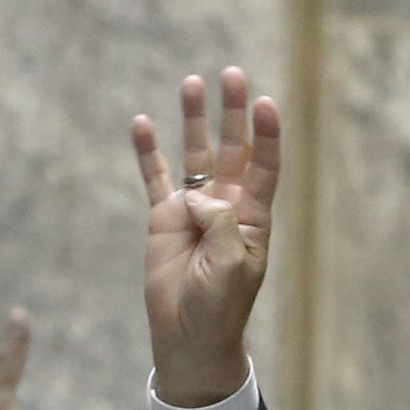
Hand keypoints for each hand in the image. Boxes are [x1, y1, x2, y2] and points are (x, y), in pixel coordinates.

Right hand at [131, 66, 279, 407]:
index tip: (266, 104)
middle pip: (231, 149)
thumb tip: (197, 196)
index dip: (266, 136)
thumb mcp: (229, 266)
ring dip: (194, 119)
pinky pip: (155, 178)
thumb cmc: (219, 306)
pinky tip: (142, 123)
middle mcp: (226, 207)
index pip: (264, 167)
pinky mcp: (163, 218)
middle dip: (232, 113)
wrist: (190, 334)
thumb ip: (220, 225)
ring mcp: (194, 209)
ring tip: (193, 82)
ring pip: (194, 155)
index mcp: (253, 219)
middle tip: (233, 74)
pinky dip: (148, 152)